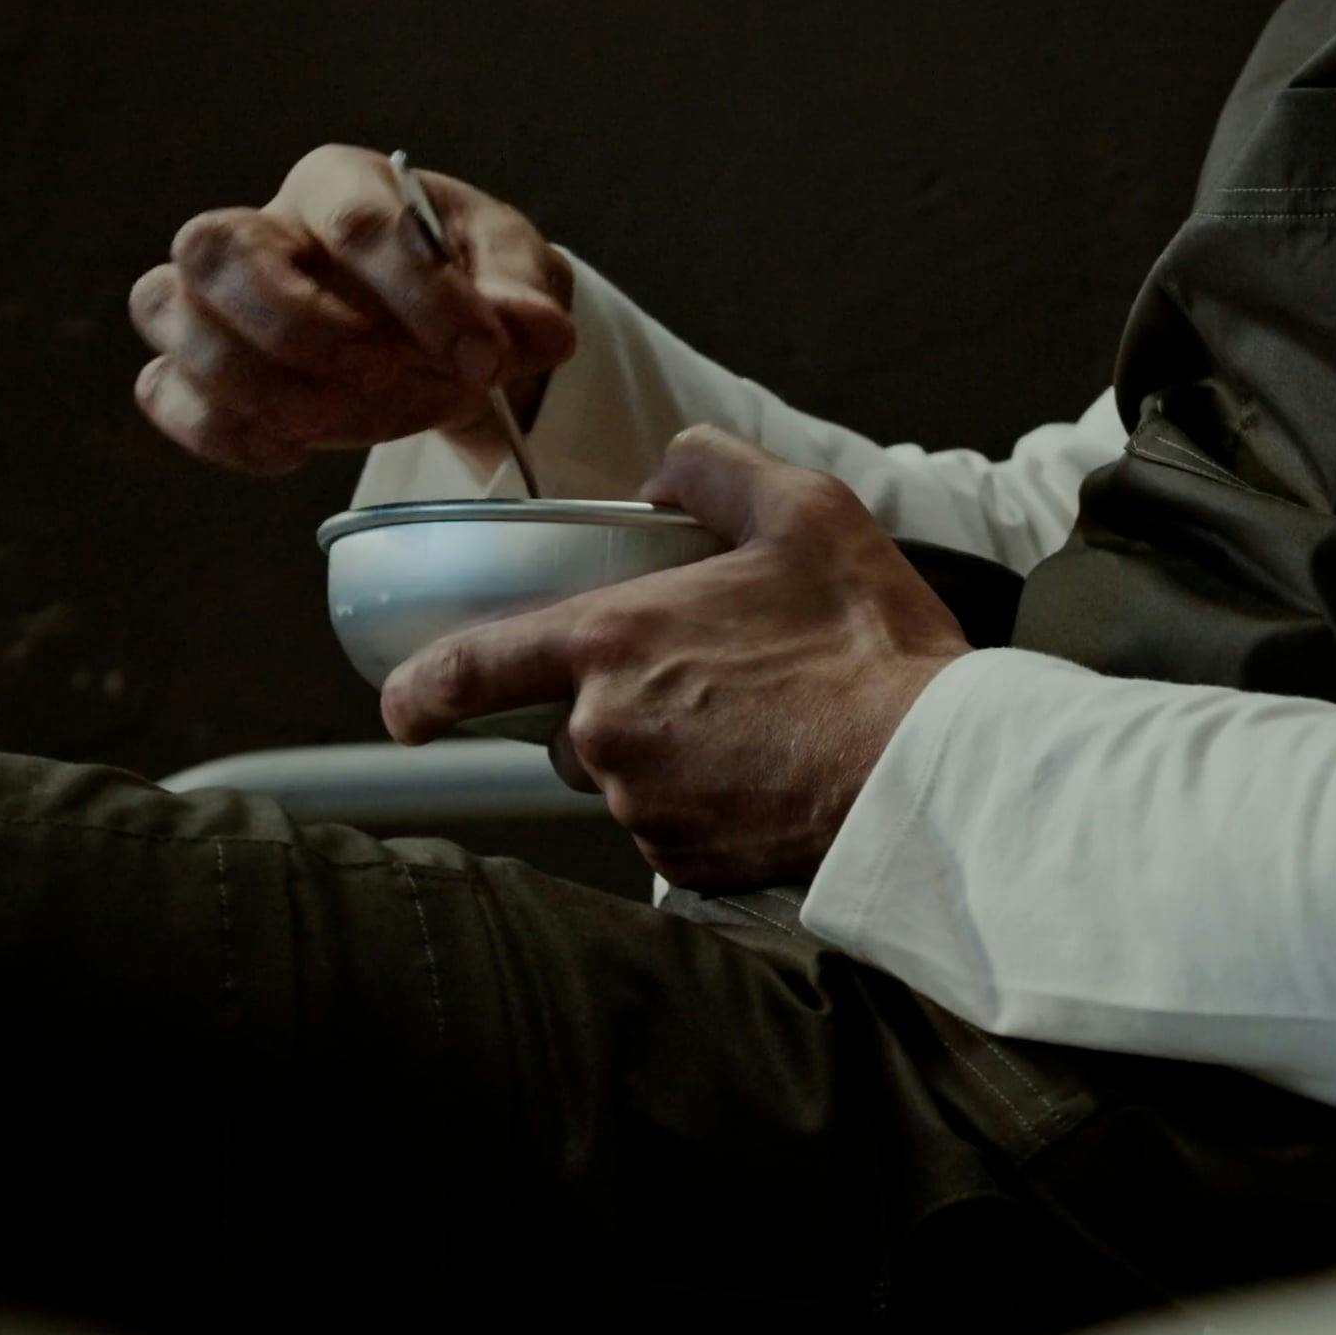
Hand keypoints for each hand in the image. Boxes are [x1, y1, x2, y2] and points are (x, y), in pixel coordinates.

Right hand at [130, 144, 577, 475]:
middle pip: (212, 246)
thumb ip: (524, 293)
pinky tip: (293, 453)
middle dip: (298, 326)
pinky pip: (161, 389)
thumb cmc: (473, 280)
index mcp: (344, 184)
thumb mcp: (516, 271)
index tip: (484, 358)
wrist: (445, 330)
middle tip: (383, 372)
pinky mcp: (199, 365)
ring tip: (334, 421)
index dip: (420, 294)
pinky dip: (220, 430)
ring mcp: (218, 296)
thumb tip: (537, 329)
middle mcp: (263, 227)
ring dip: (253, 380)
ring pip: (164, 308)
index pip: (354, 219)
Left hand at [378, 427, 971, 891]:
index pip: (467, 669)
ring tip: (767, 724)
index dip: (419, 689)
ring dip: (672, 752)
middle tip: (721, 681)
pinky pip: (673, 829)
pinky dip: (711, 804)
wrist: (929, 770)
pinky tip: (777, 773)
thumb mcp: (806, 512)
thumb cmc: (869, 642)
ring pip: (626, 775)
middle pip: (571, 721)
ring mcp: (642, 807)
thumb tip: (666, 474)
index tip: (406, 705)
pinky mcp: (687, 864)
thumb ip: (714, 471)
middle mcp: (605, 733)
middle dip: (625, 701)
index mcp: (612, 642)